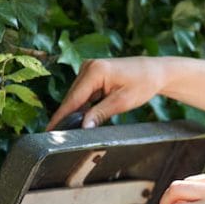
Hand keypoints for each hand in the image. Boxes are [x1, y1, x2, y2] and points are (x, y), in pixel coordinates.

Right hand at [46, 57, 166, 130]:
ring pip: (76, 97)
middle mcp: (88, 66)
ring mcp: (88, 68)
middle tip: (59, 137)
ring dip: (75, 112)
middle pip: (72, 98)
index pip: (73, 99)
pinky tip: (82, 119)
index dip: (61, 116)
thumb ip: (100, 114)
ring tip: (69, 131)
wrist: (155, 71)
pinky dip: (83, 106)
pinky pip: (83, 94)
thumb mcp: (122, 102)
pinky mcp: (92, 73)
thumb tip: (83, 127)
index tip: (50, 130)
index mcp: (95, 71)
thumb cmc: (143, 83)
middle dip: (67, 117)